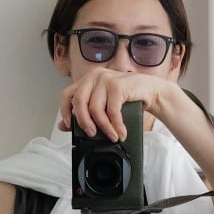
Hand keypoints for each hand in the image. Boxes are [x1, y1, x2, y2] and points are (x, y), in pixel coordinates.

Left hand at [59, 70, 178, 141]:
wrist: (150, 91)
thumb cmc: (126, 98)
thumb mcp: (103, 105)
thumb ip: (84, 113)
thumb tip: (63, 126)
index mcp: (86, 80)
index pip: (66, 95)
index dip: (65, 111)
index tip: (70, 125)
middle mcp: (94, 77)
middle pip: (78, 102)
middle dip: (84, 122)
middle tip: (92, 134)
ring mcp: (106, 79)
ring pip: (95, 109)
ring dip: (104, 128)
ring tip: (112, 136)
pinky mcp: (117, 85)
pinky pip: (111, 111)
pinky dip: (116, 126)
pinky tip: (120, 132)